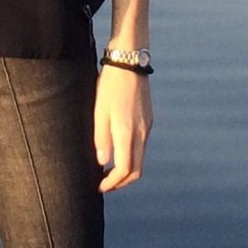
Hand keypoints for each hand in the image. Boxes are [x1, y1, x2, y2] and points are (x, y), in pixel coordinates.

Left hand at [94, 63, 153, 191]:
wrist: (129, 61)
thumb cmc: (110, 84)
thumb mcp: (99, 110)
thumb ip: (101, 137)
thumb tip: (103, 162)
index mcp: (128, 132)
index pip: (125, 169)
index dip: (113, 183)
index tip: (100, 187)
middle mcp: (141, 132)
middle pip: (137, 170)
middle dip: (121, 182)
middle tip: (104, 184)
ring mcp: (147, 126)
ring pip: (140, 158)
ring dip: (126, 170)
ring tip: (107, 170)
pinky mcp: (148, 119)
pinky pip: (141, 145)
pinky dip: (131, 155)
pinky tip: (118, 151)